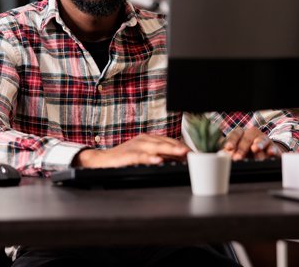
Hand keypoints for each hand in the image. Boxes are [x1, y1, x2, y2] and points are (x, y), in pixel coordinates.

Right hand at [72, 134, 190, 167]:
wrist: (103, 160)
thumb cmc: (125, 157)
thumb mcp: (146, 154)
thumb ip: (162, 155)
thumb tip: (180, 160)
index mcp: (149, 139)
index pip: (170, 141)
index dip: (182, 146)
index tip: (195, 154)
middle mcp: (144, 140)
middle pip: (165, 142)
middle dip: (180, 147)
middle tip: (192, 152)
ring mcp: (136, 146)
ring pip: (156, 147)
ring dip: (169, 149)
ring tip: (181, 153)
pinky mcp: (128, 155)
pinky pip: (141, 156)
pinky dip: (150, 158)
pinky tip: (158, 160)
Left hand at [222, 127, 284, 160]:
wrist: (265, 153)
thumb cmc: (247, 151)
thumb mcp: (237, 151)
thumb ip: (231, 153)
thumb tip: (224, 157)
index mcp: (242, 134)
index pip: (235, 135)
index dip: (231, 141)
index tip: (228, 148)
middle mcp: (253, 134)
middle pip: (247, 139)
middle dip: (242, 149)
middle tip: (238, 157)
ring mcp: (263, 139)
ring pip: (261, 140)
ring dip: (257, 144)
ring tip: (254, 149)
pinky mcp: (273, 147)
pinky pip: (273, 147)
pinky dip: (271, 150)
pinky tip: (270, 153)